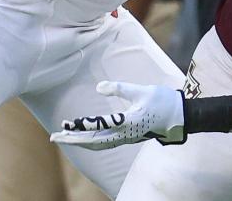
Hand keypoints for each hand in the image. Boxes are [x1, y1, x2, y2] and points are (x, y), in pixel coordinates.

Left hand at [49, 82, 185, 149]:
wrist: (178, 116)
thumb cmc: (162, 100)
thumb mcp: (142, 90)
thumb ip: (120, 89)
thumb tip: (99, 88)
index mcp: (129, 122)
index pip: (103, 125)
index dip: (86, 124)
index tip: (70, 123)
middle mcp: (125, 134)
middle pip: (94, 141)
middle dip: (73, 139)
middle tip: (54, 136)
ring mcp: (125, 138)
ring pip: (97, 144)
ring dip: (78, 141)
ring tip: (61, 136)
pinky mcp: (125, 137)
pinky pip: (103, 143)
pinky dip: (89, 141)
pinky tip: (80, 137)